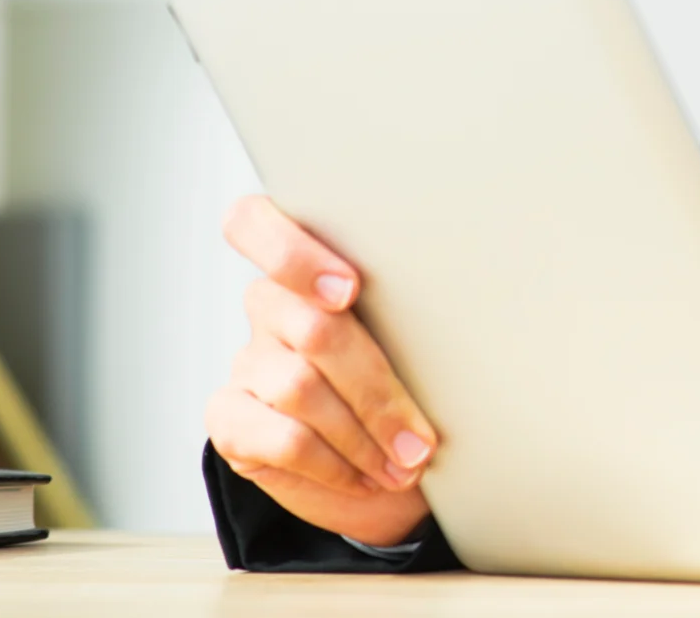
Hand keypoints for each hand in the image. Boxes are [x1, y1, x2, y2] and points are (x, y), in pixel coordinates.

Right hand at [204, 196, 439, 546]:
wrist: (384, 466)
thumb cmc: (414, 382)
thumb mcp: (420, 334)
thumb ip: (413, 303)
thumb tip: (470, 296)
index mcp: (310, 265)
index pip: (253, 222)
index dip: (292, 254)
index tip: (348, 289)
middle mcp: (269, 304)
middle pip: (314, 327)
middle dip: (377, 389)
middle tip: (420, 439)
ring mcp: (246, 360)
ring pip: (300, 386)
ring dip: (363, 435)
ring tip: (406, 463)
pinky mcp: (229, 418)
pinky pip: (282, 437)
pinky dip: (334, 463)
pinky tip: (366, 476)